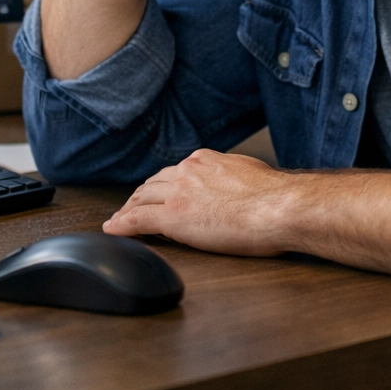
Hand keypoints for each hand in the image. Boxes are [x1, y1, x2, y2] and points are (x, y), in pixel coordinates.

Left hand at [103, 149, 295, 256]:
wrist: (278, 208)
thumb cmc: (274, 198)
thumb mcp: (250, 173)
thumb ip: (233, 175)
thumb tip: (234, 184)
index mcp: (205, 160)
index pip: (175, 173)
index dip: (162, 186)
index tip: (158, 194)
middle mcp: (187, 171)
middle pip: (153, 184)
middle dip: (140, 196)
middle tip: (131, 208)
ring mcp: (178, 193)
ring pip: (141, 199)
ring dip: (127, 210)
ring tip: (119, 219)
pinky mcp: (173, 217)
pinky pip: (138, 220)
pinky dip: (122, 225)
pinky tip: (113, 229)